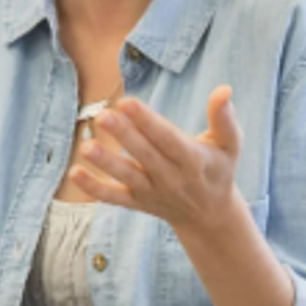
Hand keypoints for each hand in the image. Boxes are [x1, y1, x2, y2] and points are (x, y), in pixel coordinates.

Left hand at [70, 87, 243, 238]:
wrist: (210, 216)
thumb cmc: (218, 170)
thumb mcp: (230, 144)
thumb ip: (224, 118)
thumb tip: (224, 89)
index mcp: (194, 161)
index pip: (168, 139)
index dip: (148, 122)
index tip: (128, 103)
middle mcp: (172, 178)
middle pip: (145, 155)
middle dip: (124, 136)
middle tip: (103, 115)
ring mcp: (153, 192)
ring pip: (127, 177)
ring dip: (107, 163)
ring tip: (87, 147)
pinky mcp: (138, 203)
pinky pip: (114, 197)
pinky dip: (94, 188)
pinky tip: (75, 173)